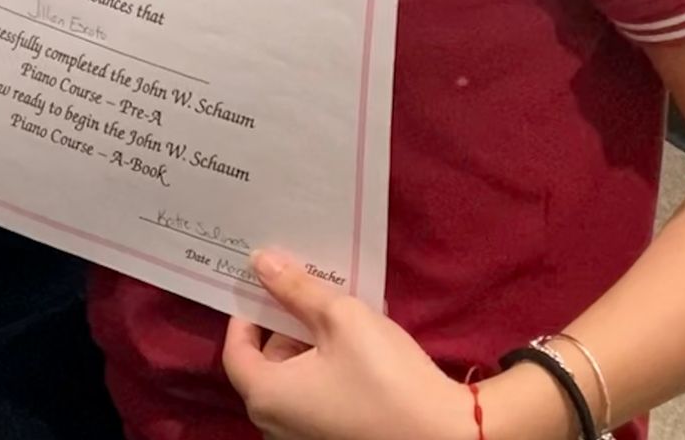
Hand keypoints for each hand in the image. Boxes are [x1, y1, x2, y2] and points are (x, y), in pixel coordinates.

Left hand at [223, 251, 471, 439]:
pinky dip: (326, 372)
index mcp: (268, 397)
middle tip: (312, 297)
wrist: (448, 435)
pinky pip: (316, 402)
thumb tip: (260, 261)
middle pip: (266, 367)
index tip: (268, 287)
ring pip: (294, 383)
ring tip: (340, 317)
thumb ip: (296, 289)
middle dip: (286, 328)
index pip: (236, 351)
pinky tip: (358, 349)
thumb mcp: (340, 318)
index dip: (248, 314)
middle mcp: (278, 427)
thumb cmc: (385, 375)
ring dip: (311, 348)